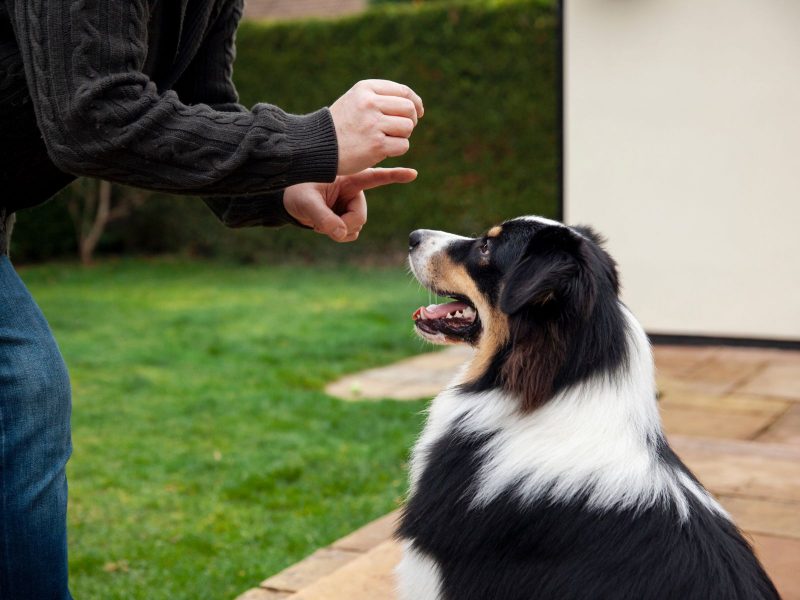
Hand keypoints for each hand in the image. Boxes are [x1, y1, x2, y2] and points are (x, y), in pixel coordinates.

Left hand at [283, 167, 417, 241]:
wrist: (287, 201)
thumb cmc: (295, 192)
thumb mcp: (305, 202)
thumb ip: (323, 218)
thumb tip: (340, 234)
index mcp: (348, 178)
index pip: (375, 176)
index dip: (394, 176)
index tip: (413, 173)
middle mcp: (353, 192)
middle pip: (360, 217)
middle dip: (343, 225)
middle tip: (322, 226)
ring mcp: (351, 205)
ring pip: (356, 227)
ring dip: (339, 230)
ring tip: (319, 221)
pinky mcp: (346, 217)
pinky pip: (350, 233)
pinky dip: (338, 234)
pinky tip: (324, 226)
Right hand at [329, 80, 423, 175]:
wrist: (318, 146)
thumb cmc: (340, 125)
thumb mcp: (356, 101)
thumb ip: (380, 98)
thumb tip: (415, 105)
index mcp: (365, 89)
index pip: (403, 91)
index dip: (415, 103)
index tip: (418, 112)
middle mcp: (369, 103)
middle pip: (409, 109)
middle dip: (410, 120)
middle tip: (401, 130)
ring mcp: (373, 124)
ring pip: (407, 127)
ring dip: (402, 136)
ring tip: (386, 139)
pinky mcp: (376, 145)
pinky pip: (403, 145)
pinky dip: (397, 149)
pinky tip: (382, 150)